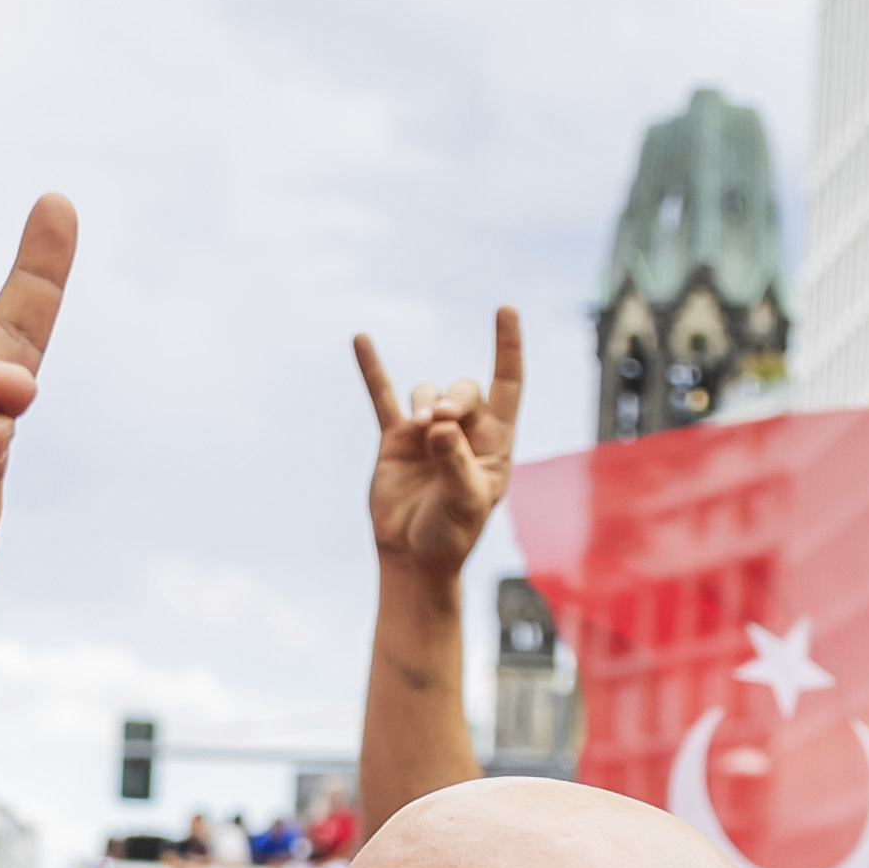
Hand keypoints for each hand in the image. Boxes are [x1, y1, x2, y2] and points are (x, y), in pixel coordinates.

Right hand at [356, 312, 519, 583]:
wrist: (413, 557)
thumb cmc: (450, 535)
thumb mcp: (464, 503)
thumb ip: (455, 463)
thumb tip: (440, 425)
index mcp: (495, 443)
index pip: (508, 384)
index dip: (508, 347)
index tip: (506, 309)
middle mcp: (464, 431)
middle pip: (464, 389)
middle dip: (454, 399)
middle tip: (441, 424)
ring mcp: (428, 432)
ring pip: (428, 392)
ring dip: (424, 405)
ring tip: (420, 432)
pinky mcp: (395, 439)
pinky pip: (382, 396)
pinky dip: (372, 369)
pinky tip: (360, 338)